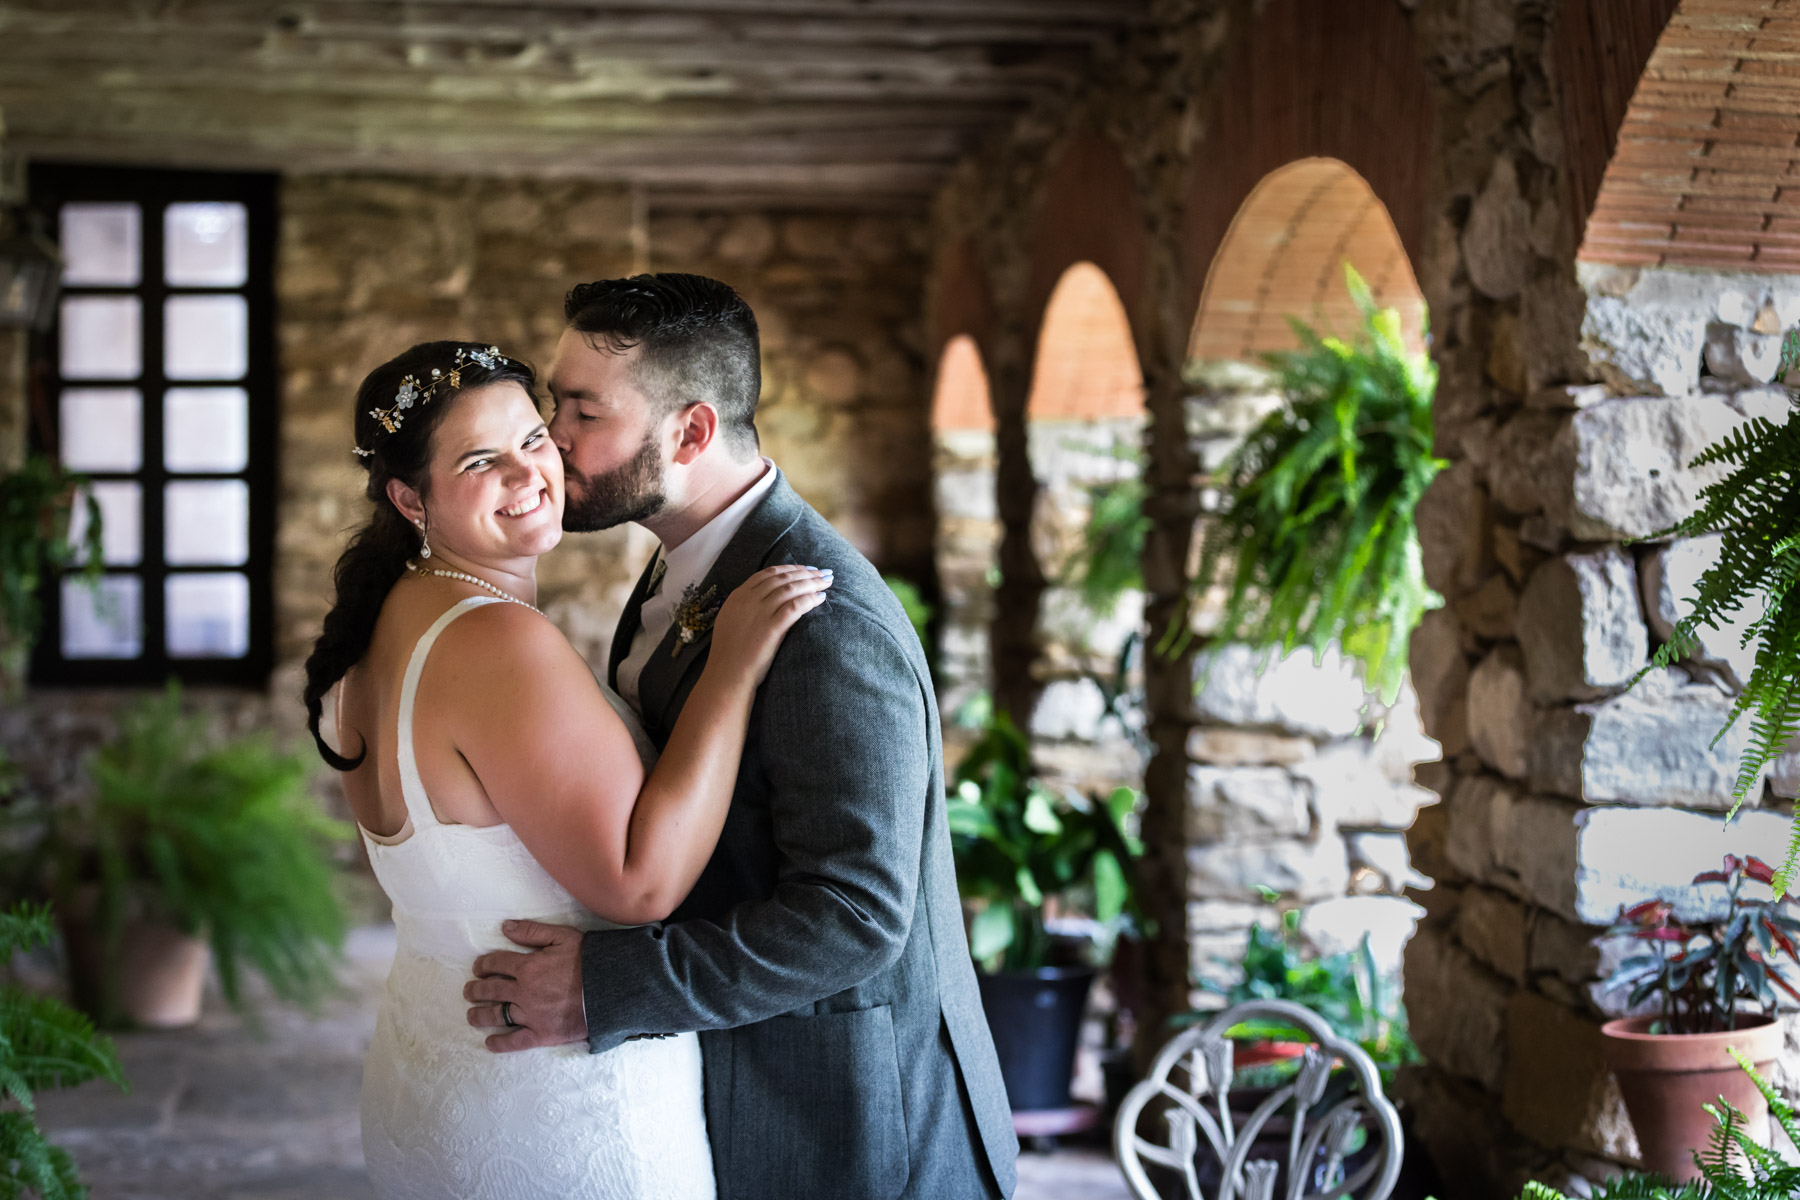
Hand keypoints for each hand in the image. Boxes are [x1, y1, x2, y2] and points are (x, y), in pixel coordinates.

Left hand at [464, 919, 587, 1052]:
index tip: (478, 968)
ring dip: (479, 1015)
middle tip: (469, 991)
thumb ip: (532, 932)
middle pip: (490, 991)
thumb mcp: (562, 936)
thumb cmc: (589, 961)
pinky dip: (500, 1043)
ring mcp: (530, 1015)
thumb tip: (505, 927)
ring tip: (472, 1015)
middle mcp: (523, 992)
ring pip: (496, 1015)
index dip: (483, 965)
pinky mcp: (541, 1034)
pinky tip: (490, 1042)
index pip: (495, 964)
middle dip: (475, 990)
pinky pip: (514, 1041)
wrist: (610, 990)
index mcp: (527, 967)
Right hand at [708, 564, 831, 686]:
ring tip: (826, 582)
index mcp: (738, 595)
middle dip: (806, 573)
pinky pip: (795, 607)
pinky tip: (821, 599)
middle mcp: (748, 600)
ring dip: (812, 583)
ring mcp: (759, 613)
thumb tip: (764, 597)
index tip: (806, 569)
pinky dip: (809, 600)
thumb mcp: (731, 619)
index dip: (791, 568)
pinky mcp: (771, 628)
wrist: (726, 674)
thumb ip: (745, 605)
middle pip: (783, 578)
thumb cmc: (730, 652)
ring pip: (790, 588)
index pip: (769, 573)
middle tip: (823, 573)